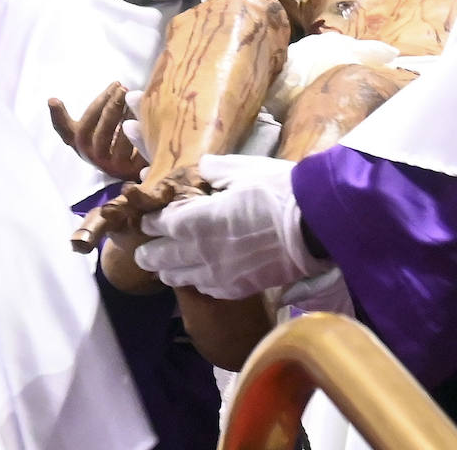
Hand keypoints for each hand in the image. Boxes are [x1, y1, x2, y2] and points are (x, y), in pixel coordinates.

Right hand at [49, 82, 146, 180]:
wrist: (129, 168)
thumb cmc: (109, 139)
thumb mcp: (94, 126)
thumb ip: (96, 109)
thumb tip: (84, 93)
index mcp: (79, 142)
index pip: (65, 130)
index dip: (57, 116)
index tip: (53, 100)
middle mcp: (92, 156)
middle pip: (99, 131)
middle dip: (110, 106)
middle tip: (121, 88)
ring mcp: (111, 166)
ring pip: (120, 142)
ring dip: (128, 117)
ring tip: (134, 98)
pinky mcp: (131, 170)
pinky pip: (137, 152)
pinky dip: (141, 134)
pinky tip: (146, 118)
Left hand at [134, 155, 327, 298]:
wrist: (315, 227)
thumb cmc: (279, 192)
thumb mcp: (244, 170)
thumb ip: (215, 170)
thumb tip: (202, 168)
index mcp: (196, 220)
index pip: (161, 223)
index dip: (152, 219)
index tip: (148, 217)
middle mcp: (200, 251)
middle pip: (161, 256)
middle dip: (149, 251)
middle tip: (142, 249)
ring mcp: (218, 274)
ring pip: (179, 277)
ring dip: (168, 270)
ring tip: (162, 267)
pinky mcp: (238, 288)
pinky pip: (206, 289)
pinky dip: (196, 282)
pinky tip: (197, 277)